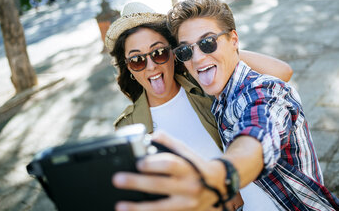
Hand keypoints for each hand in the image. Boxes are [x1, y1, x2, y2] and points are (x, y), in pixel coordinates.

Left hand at [112, 132, 226, 210]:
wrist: (219, 184)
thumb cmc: (197, 166)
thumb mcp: (187, 151)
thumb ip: (168, 142)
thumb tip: (149, 136)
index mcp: (188, 168)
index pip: (170, 164)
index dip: (153, 164)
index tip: (138, 163)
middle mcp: (188, 187)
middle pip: (160, 186)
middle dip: (137, 183)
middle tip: (118, 179)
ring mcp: (186, 204)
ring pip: (160, 208)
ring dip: (138, 208)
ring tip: (120, 206)